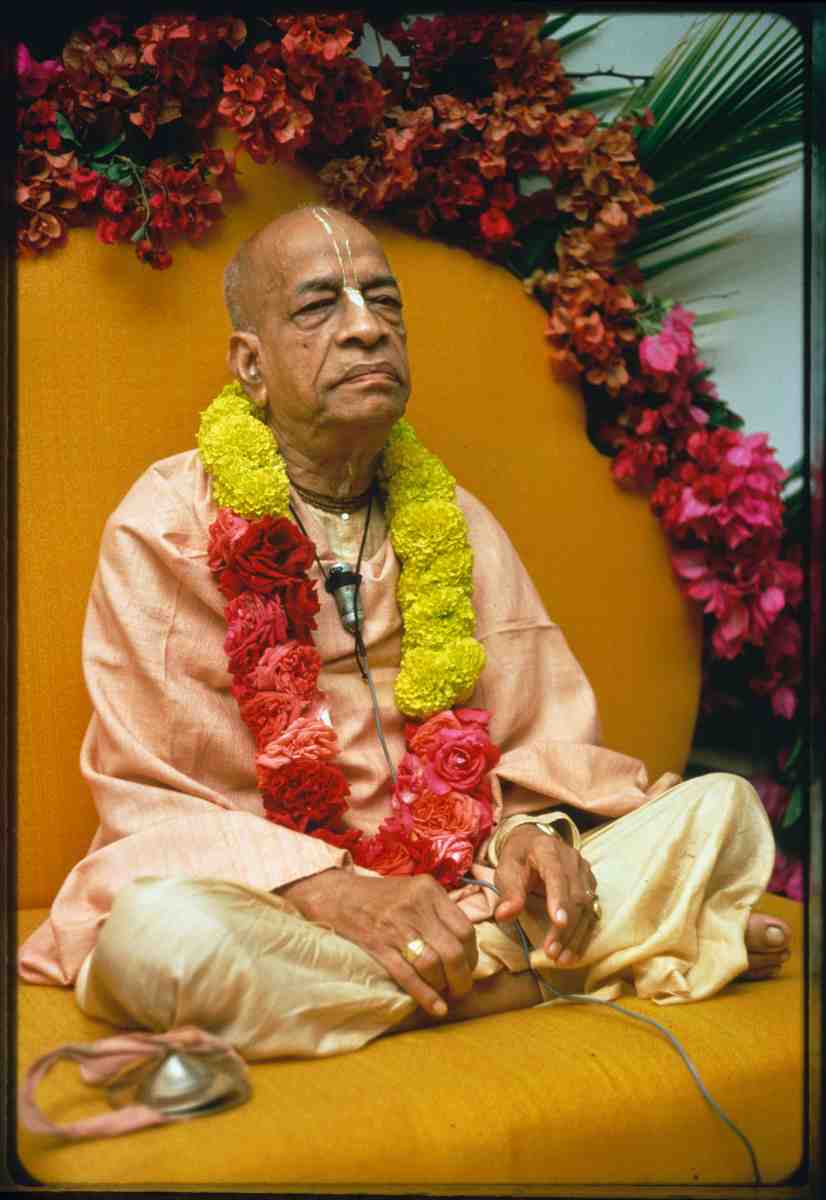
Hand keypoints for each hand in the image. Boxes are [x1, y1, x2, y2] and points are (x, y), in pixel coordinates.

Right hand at [278, 869, 477, 1018]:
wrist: (337, 895)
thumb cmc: (380, 896)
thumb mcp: (414, 889)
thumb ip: (438, 910)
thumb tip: (464, 944)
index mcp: (429, 890)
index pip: (464, 928)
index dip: (472, 954)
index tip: (469, 966)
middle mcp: (416, 907)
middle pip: (453, 950)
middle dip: (462, 976)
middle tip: (461, 988)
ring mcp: (396, 927)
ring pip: (433, 965)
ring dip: (443, 987)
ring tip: (446, 996)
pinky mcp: (378, 946)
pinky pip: (407, 976)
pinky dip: (425, 995)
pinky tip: (434, 1007)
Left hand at [492, 825, 598, 964]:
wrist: (533, 841)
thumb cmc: (518, 857)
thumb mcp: (506, 870)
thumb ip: (508, 893)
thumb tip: (504, 916)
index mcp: (547, 850)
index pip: (556, 875)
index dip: (559, 899)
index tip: (559, 923)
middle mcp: (571, 858)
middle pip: (574, 895)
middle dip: (565, 929)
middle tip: (552, 953)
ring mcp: (584, 871)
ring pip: (586, 906)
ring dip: (575, 936)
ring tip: (561, 959)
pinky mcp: (590, 883)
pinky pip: (591, 910)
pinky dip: (582, 933)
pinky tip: (572, 952)